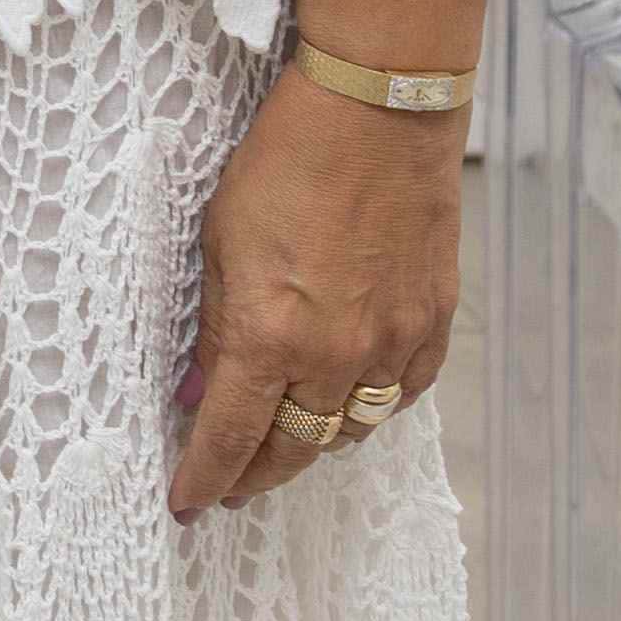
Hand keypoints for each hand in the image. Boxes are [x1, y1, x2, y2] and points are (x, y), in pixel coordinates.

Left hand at [167, 74, 458, 518]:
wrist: (377, 116)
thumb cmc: (285, 163)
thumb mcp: (220, 242)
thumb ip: (215, 328)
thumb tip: (201, 393)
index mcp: (270, 335)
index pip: (232, 435)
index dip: (205, 476)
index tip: (187, 503)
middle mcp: (337, 355)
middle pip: (296, 448)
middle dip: (257, 476)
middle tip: (231, 486)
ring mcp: (393, 344)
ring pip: (352, 429)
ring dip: (313, 444)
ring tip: (282, 447)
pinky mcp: (434, 324)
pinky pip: (402, 394)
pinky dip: (370, 408)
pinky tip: (347, 403)